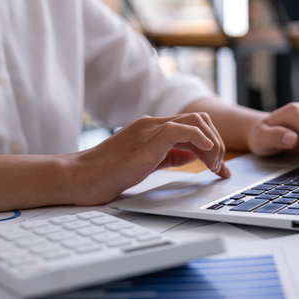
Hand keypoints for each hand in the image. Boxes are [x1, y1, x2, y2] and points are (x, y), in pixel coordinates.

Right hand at [66, 113, 229, 205]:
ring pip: (196, 121)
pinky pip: (182, 128)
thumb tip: (189, 157)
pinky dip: (201, 139)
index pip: (193, 126)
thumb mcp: (145, 164)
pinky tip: (208, 155)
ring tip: (213, 167)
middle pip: (200, 120)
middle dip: (218, 144)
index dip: (213, 146)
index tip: (220, 169)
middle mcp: (152, 124)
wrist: (78, 178)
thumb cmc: (104, 175)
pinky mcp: (147, 139)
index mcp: (151, 129)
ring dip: (213, 144)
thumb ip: (167, 156)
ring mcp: (149, 129)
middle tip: (219, 169)